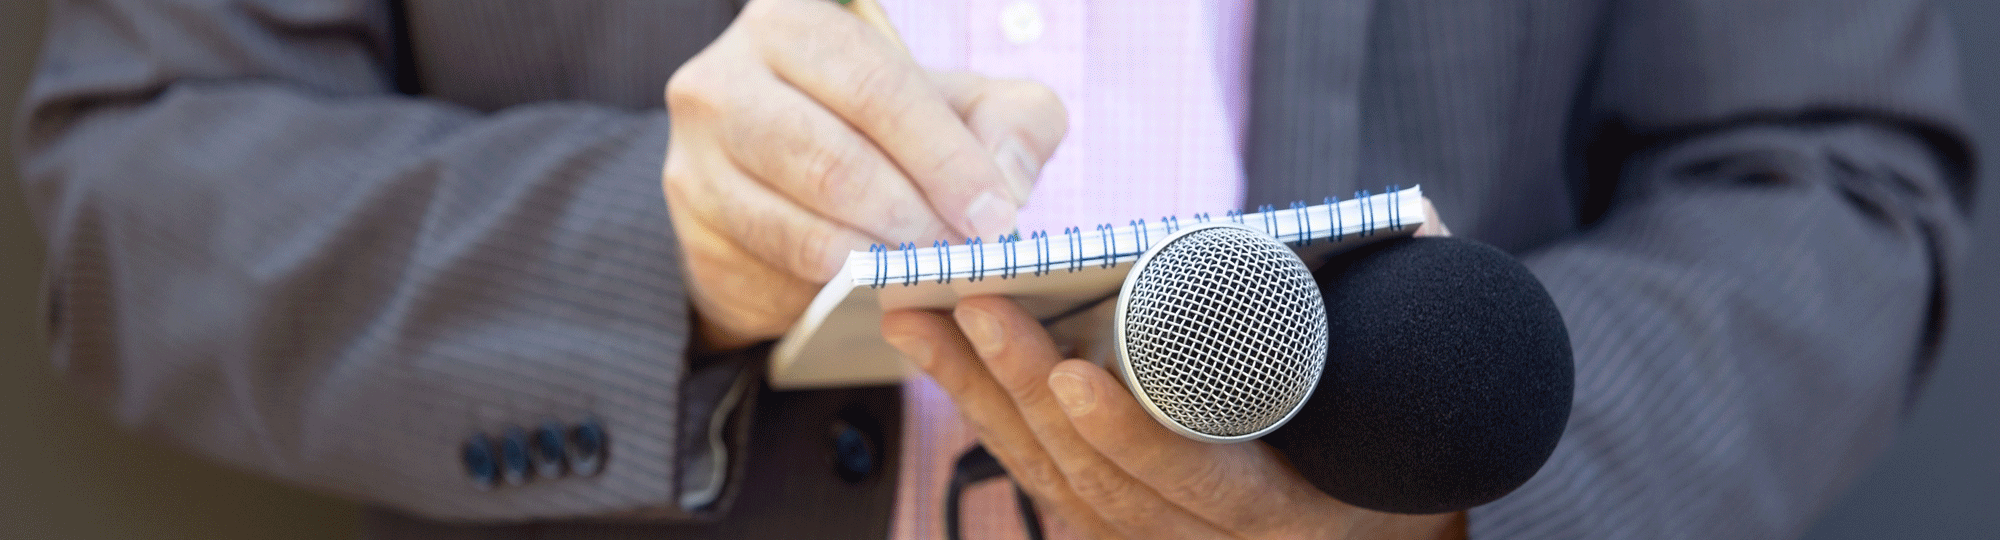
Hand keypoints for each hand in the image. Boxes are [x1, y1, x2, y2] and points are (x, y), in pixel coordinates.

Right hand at [663, 0, 1066, 349]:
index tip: (995, 216)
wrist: (791, 185)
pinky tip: (873, 292)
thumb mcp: (962, 106)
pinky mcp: (692, 236)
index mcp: (792, 23)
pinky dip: (832, 294)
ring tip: (927, 276)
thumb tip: (1008, 182)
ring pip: (796, 230)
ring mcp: (693, 162)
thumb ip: (1010, 123)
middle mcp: (722, 80)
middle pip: (830, 162)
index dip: (945, 158)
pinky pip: (772, 277)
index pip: (878, 88)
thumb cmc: (886, 132)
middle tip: (964, 257)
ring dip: (874, 264)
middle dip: (912, 218)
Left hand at [883, 298, 1465, 538]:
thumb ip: (1403, 302)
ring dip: (981, 398)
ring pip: (1056, 482)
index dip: (1136, 438)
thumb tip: (1407, 220)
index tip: (1076, 376)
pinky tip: (947, 366)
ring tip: (923, 319)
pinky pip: (1045, 485)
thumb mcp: (1420, 381)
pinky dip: (992, 420)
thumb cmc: (1401, 433)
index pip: (1205, 487)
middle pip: (1101, 480)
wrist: (1387, 512)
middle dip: (1022, 390)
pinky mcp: (1122, 535)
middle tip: (970, 304)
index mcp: (1295, 516)